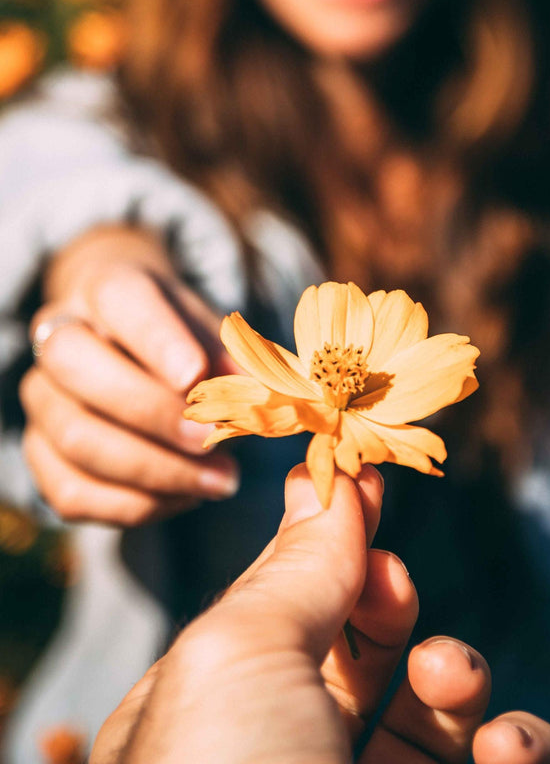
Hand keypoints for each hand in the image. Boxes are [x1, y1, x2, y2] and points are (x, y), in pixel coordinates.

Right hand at [20, 225, 239, 525]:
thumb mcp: (214, 330)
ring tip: (219, 480)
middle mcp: (59, 337)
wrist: (127, 346)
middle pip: (78, 367)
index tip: (196, 375)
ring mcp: (42, 397)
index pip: (120, 299)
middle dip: (151, 412)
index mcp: (106, 288)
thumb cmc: (181, 336)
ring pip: (76, 437)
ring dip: (154, 470)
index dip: (157, 339)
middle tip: (213, 439)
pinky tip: (185, 497)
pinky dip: (132, 505)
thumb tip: (266, 395)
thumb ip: (237, 357)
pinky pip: (70, 492)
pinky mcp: (38, 453)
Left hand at [92, 464, 549, 763]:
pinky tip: (510, 748)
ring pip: (433, 711)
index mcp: (217, 707)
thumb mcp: (238, 656)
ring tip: (452, 681)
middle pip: (362, 650)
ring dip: (459, 673)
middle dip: (392, 605)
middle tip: (395, 589)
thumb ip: (295, 566)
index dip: (331, 548)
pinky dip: (516, 746)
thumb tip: (324, 475)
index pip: (286, 604)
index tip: (369, 491)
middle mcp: (287, 754)